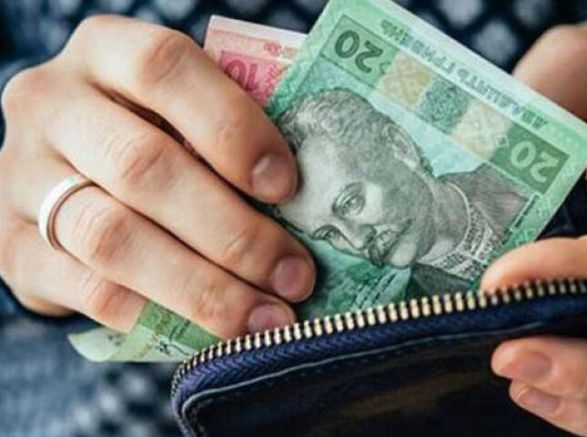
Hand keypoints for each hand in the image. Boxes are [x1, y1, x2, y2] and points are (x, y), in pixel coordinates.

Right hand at [0, 16, 314, 337]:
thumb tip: (319, 195)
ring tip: (266, 316)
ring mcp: (20, 177)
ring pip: (114, 237)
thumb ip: (232, 132)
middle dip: (234, 232)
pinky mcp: (13, 247)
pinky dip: (159, 313)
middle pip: (144, 167)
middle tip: (295, 276)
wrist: (60, 177)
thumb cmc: (151, 137)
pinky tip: (210, 330)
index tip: (286, 186)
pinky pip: (89, 288)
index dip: (232, 127)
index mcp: (105, 51)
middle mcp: (52, 104)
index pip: (165, 68)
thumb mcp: (184, 115)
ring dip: (204, 287)